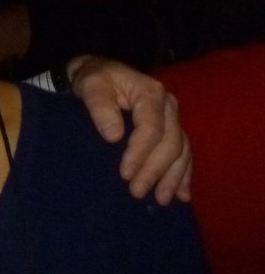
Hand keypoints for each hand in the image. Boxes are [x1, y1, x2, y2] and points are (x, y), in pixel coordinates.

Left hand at [68, 55, 191, 204]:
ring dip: (172, 177)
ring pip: (181, 150)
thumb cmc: (94, 80)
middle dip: (155, 171)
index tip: (125, 174)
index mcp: (150, 92)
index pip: (152, 128)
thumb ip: (100, 106)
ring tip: (161, 200)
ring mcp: (172, 117)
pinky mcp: (171, 128)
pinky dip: (183, 174)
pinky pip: (184, 152)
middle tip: (136, 192)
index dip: (140, 153)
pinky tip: (181, 194)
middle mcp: (168, 105)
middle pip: (170, 143)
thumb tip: (114, 136)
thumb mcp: (91, 85)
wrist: (98, 74)